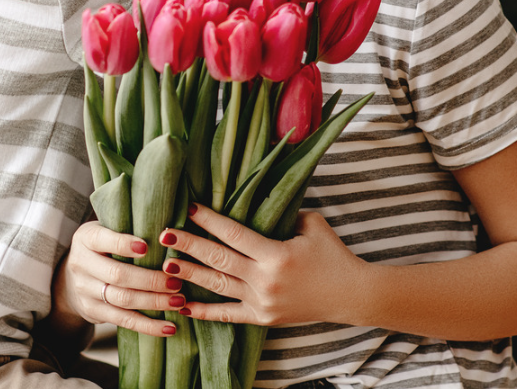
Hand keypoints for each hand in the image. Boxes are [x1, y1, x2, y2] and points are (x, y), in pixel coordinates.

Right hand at [56, 221, 187, 336]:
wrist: (71, 278)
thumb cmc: (103, 248)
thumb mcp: (106, 230)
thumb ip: (129, 228)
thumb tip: (172, 227)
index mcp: (86, 238)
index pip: (102, 240)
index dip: (123, 244)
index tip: (147, 247)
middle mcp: (81, 263)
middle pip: (118, 274)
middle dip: (150, 280)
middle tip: (177, 282)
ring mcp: (85, 290)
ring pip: (123, 299)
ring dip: (154, 302)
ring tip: (179, 301)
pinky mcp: (93, 311)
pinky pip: (123, 320)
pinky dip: (148, 326)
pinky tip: (169, 327)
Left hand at [158, 205, 368, 326]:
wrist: (351, 295)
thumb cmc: (332, 256)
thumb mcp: (312, 225)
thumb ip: (283, 212)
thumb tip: (257, 199)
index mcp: (275, 254)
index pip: (234, 233)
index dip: (209, 220)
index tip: (189, 207)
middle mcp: (264, 279)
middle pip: (219, 259)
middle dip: (189, 245)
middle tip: (164, 234)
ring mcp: (262, 301)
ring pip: (217, 286)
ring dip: (190, 275)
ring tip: (166, 265)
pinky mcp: (262, 318)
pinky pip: (227, 315)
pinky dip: (204, 312)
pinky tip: (182, 306)